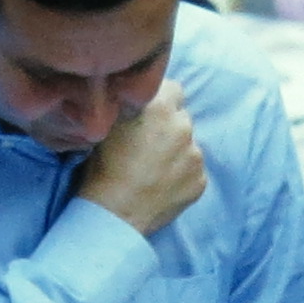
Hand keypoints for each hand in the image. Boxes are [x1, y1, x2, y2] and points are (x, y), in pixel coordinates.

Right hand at [75, 78, 206, 236]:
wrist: (114, 213)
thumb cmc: (103, 167)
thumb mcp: (108, 124)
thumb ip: (130, 105)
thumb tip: (137, 97)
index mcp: (161, 106)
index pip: (173, 88)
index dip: (159, 101)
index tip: (147, 116)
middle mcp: (184, 126)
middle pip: (181, 117)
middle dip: (168, 127)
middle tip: (147, 145)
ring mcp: (195, 155)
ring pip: (188, 145)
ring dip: (175, 152)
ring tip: (152, 169)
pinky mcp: (200, 180)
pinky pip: (193, 170)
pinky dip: (181, 175)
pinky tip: (160, 184)